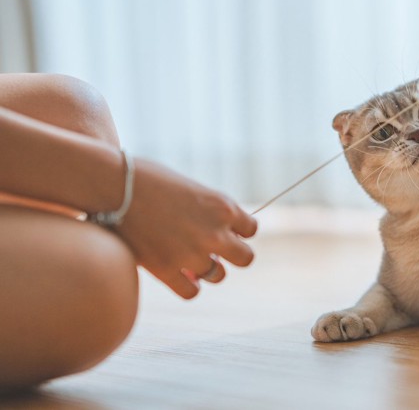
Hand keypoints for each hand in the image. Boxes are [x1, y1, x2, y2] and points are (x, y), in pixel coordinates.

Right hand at [114, 158, 256, 298]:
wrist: (114, 185)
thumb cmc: (149, 179)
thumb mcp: (193, 189)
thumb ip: (211, 211)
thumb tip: (221, 233)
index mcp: (224, 207)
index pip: (251, 229)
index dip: (238, 231)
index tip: (224, 230)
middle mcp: (215, 233)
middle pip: (245, 258)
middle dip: (233, 255)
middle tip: (215, 251)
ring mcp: (192, 254)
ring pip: (218, 276)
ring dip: (207, 269)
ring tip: (189, 259)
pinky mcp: (167, 270)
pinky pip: (192, 292)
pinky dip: (188, 287)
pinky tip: (179, 276)